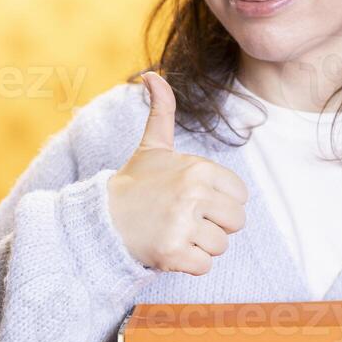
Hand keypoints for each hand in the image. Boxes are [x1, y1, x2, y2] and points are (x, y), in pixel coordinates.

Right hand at [107, 71, 247, 273]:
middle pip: (236, 222)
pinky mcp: (173, 254)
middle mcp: (193, 195)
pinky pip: (204, 266)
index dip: (221, 202)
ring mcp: (183, 225)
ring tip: (174, 233)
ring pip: (221, 246)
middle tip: (185, 220)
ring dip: (200, 246)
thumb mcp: (152, 145)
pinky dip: (189, 264)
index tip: (194, 200)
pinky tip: (169, 249)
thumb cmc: (134, 184)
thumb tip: (151, 75)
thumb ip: (161, 110)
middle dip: (215, 226)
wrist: (101, 220)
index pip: (240, 196)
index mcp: (197, 169)